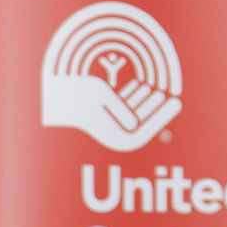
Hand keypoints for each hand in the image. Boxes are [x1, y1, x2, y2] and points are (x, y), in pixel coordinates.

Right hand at [41, 72, 181, 150]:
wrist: (51, 92)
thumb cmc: (73, 92)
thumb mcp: (99, 96)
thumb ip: (120, 110)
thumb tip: (135, 125)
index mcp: (112, 138)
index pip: (145, 129)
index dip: (163, 114)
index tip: (175, 100)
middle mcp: (110, 138)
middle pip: (141, 125)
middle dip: (156, 109)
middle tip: (172, 96)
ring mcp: (106, 128)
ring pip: (132, 118)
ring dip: (144, 104)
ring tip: (154, 90)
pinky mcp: (101, 118)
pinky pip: (121, 112)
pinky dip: (130, 101)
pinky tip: (139, 88)